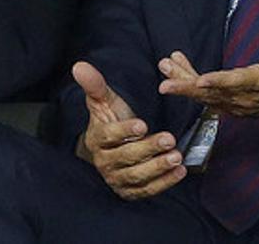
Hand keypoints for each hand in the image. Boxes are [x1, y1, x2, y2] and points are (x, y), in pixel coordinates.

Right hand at [73, 61, 185, 199]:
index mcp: (96, 139)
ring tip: (177, 156)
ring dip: (158, 167)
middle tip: (170, 139)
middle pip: (126, 157)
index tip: (142, 125)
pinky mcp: (130, 192)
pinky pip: (147, 190)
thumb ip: (95, 85)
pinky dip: (164, 183)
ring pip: (137, 176)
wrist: (112, 149)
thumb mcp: (104, 102)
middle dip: (148, 148)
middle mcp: (104, 162)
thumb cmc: (111, 120)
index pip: (108, 136)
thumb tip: (79, 65)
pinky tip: (179, 171)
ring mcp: (117, 179)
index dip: (124, 131)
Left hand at [157, 10, 258, 121]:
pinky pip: (207, 100)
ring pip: (207, 97)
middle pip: (215, 94)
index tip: (199, 81)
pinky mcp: (232, 107)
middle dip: (188, 88)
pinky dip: (190, 87)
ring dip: (184, 83)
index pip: (238, 82)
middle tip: (166, 83)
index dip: (218, 82)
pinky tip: (176, 74)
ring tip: (166, 68)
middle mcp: (248, 97)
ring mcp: (239, 105)